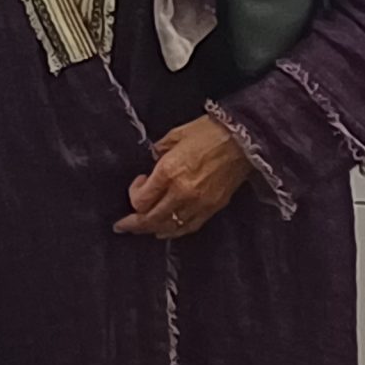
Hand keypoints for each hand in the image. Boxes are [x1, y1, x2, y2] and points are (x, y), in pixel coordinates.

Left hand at [114, 116, 252, 241]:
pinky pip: (189, 227)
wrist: (242, 141)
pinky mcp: (212, 209)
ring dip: (152, 229)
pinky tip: (165, 230)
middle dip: (133, 224)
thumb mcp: (175, 135)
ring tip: (140, 229)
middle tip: (122, 225)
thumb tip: (152, 162)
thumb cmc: (208, 132)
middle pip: (151, 219)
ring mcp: (198, 204)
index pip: (141, 200)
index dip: (133, 194)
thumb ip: (159, 151)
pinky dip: (174, 231)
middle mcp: (181, 192)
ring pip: (169, 227)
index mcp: (169, 172)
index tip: (139, 181)